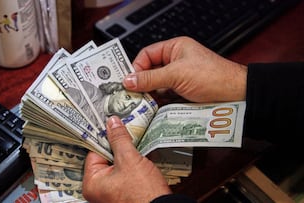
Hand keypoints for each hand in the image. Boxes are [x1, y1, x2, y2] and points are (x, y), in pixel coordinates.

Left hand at [82, 116, 170, 202]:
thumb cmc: (143, 194)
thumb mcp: (129, 160)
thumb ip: (119, 139)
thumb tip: (112, 123)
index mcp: (92, 183)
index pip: (94, 152)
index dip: (105, 137)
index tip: (112, 124)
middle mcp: (99, 189)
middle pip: (106, 157)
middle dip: (118, 144)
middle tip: (125, 129)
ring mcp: (113, 191)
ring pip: (118, 163)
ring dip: (128, 152)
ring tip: (135, 141)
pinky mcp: (126, 192)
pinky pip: (127, 171)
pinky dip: (134, 162)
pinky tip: (142, 154)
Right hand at [123, 37, 246, 101]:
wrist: (235, 95)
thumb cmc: (213, 76)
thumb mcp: (177, 74)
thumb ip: (151, 77)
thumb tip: (129, 80)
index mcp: (175, 48)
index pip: (147, 54)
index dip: (136, 66)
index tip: (128, 80)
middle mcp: (175, 62)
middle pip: (150, 71)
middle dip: (141, 83)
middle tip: (131, 94)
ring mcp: (178, 78)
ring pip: (156, 86)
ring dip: (149, 94)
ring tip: (141, 103)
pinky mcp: (182, 93)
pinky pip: (164, 96)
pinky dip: (158, 102)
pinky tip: (152, 108)